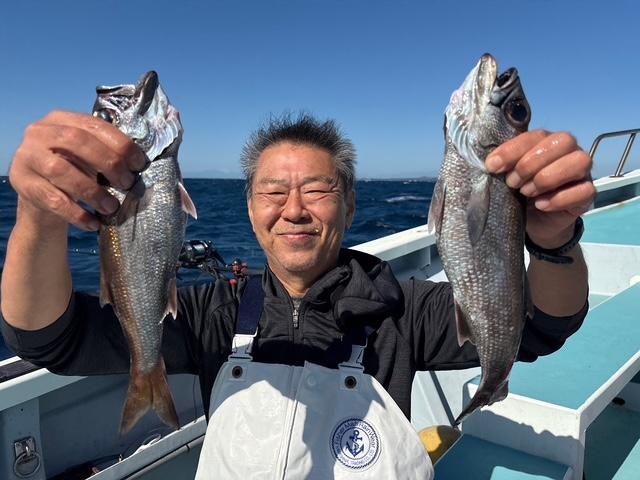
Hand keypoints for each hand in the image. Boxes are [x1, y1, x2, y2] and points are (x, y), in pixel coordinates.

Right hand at [9, 111, 145, 230]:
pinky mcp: (23, 184)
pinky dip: (78, 214)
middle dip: (109, 163)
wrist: (40, 195)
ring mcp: (27, 158)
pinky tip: (94, 223)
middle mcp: (39, 133)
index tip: (139, 164)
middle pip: (77, 142)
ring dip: (93, 191)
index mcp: (60, 120)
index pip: (94, 126)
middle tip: (127, 184)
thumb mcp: (87, 156)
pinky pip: (54, 200)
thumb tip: (138, 165)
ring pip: (62, 171)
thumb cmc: (73, 170)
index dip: (120, 144)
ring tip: (111, 207)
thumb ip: (106, 152)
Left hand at [485, 130, 595, 248]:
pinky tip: (541, 205)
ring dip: (547, 178)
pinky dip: (559, 198)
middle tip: (512, 183)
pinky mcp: (588, 193)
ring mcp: (582, 171)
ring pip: (579, 161)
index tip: (492, 166)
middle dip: (530, 164)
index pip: (535, 135)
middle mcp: (568, 150)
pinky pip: (584, 190)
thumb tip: (491, 163)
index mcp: (546, 140)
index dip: (512, 150)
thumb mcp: (508, 176)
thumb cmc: (519, 191)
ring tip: (526, 193)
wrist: (534, 221)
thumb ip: (503, 165)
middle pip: (562, 142)